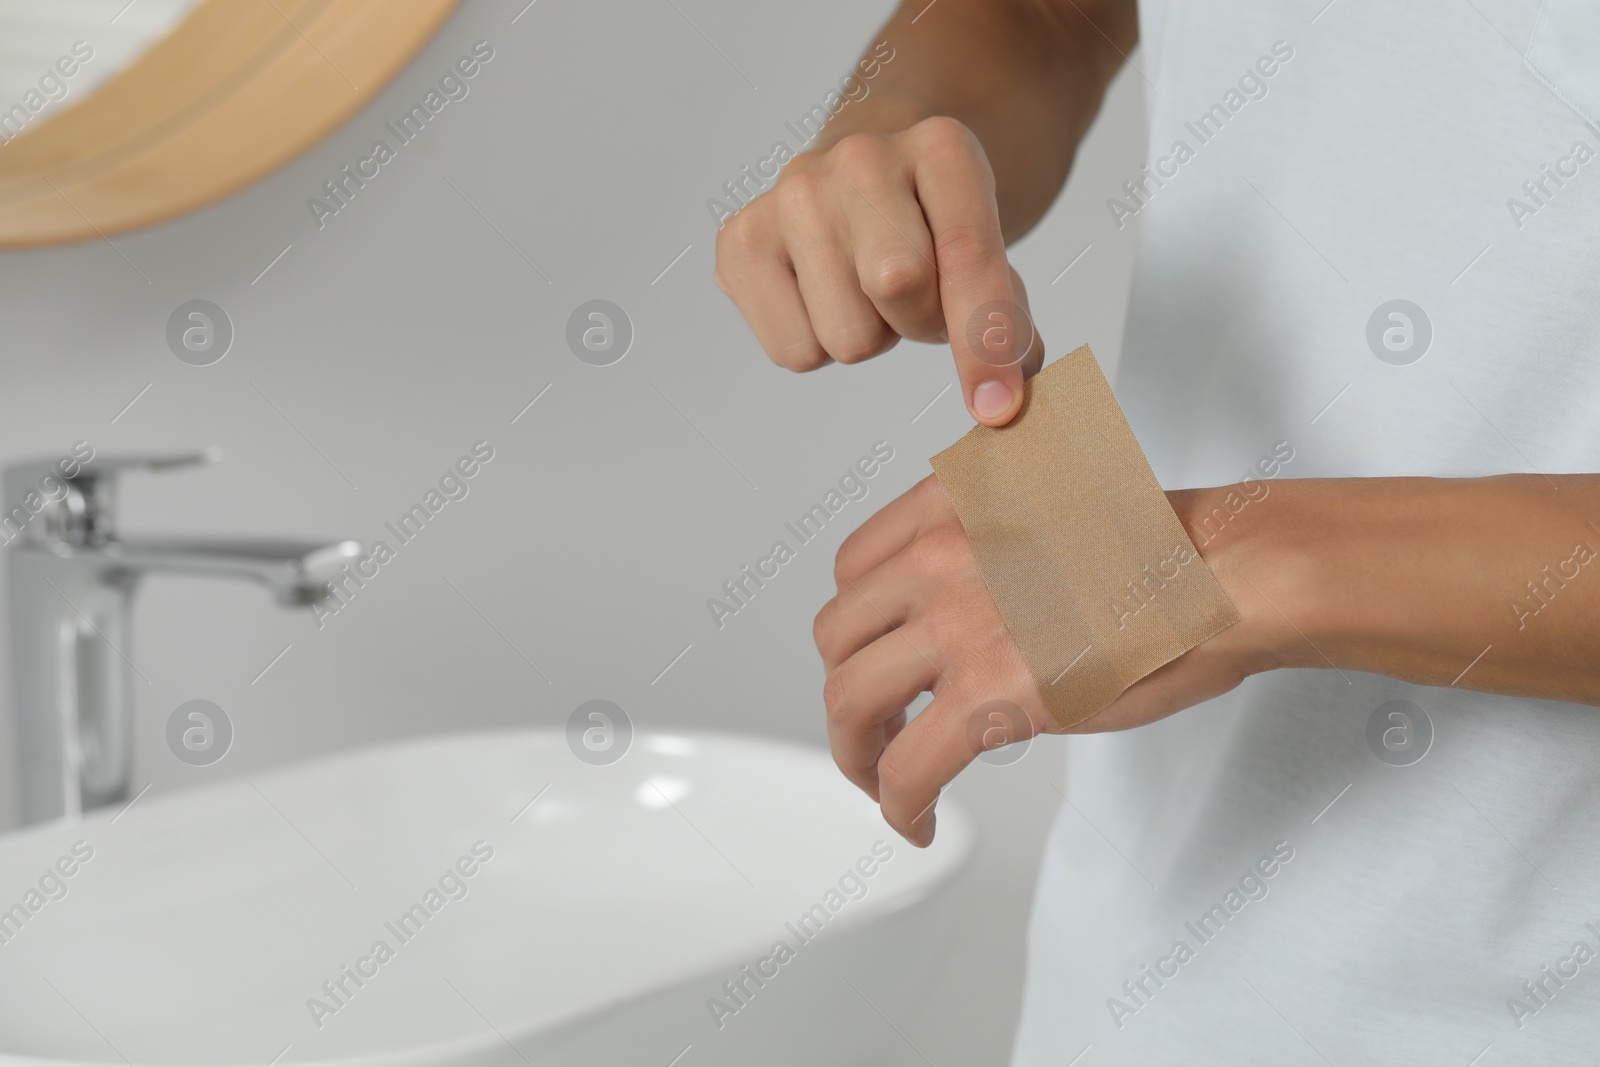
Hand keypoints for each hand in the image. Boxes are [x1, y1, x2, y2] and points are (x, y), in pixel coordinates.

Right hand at [714, 117, 1042, 425]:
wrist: (860, 175)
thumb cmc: (928, 223)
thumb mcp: (983, 244)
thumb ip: (1003, 314)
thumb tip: (1004, 404)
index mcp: (941, 147)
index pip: (968, 256)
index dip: (987, 342)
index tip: (997, 408)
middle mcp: (860, 157)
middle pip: (897, 286)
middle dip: (919, 323)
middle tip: (916, 303)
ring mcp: (791, 194)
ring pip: (846, 338)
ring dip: (867, 337)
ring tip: (864, 292)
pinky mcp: (740, 238)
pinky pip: (793, 352)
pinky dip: (817, 345)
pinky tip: (821, 298)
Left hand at [813, 475, 1287, 846]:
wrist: (1230, 571)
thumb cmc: (1166, 551)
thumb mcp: (1047, 514)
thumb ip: (983, 550)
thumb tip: (956, 624)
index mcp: (953, 503)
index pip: (854, 569)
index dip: (857, 628)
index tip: (874, 661)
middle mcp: (941, 554)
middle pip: (837, 636)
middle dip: (848, 691)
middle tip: (876, 729)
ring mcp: (959, 624)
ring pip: (850, 702)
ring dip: (859, 754)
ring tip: (885, 783)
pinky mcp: (991, 695)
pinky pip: (906, 767)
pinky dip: (898, 805)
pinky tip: (917, 821)